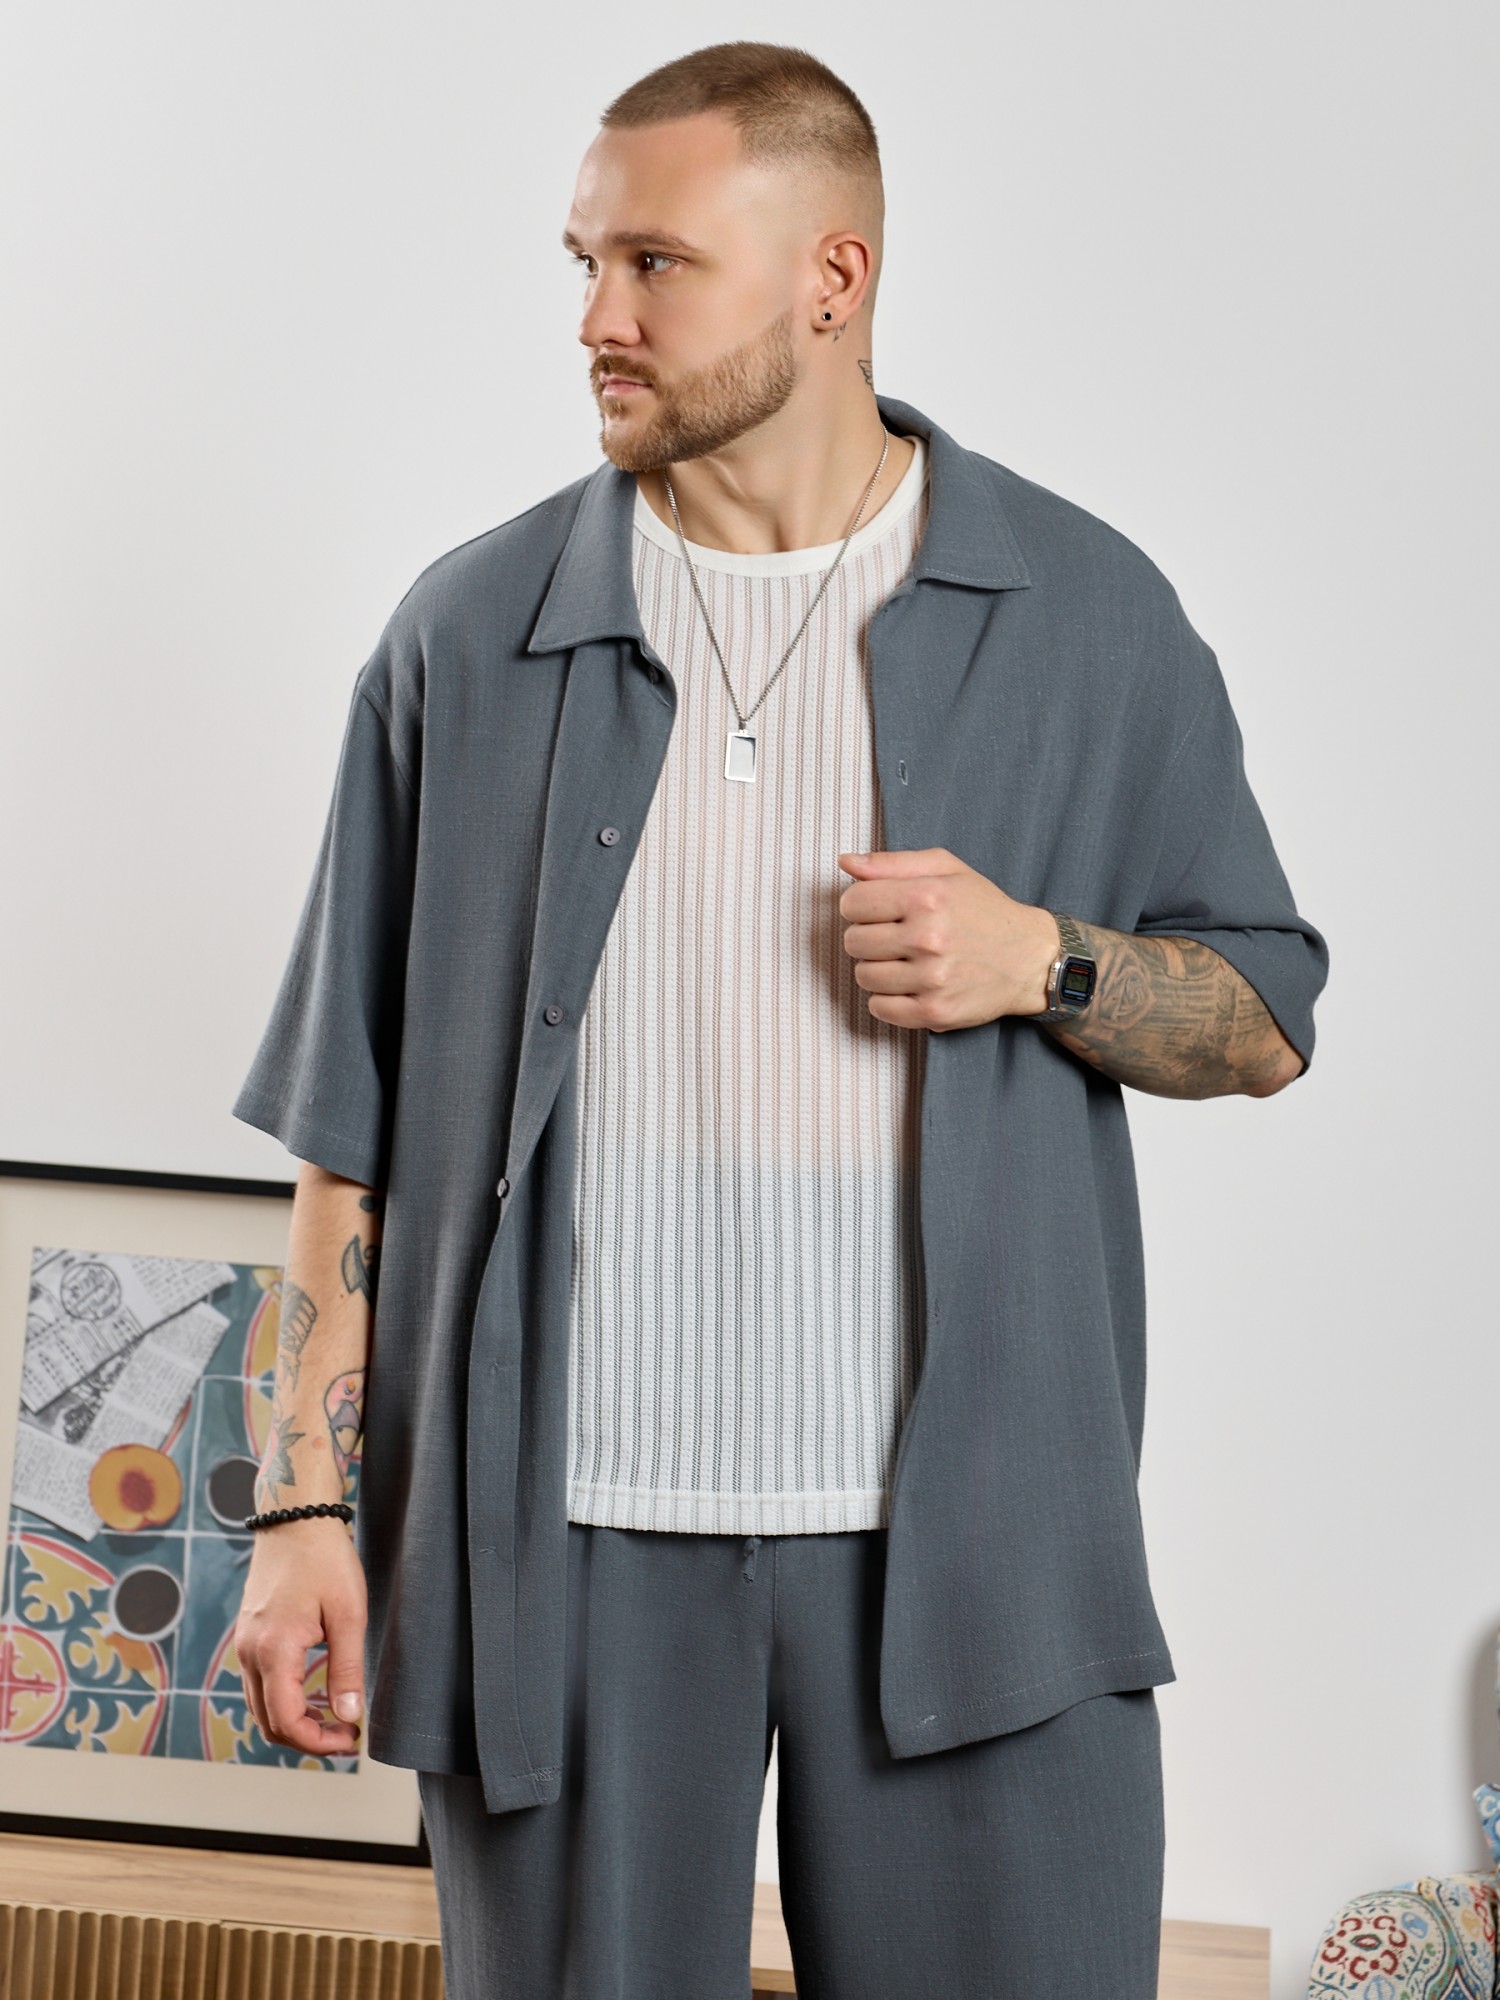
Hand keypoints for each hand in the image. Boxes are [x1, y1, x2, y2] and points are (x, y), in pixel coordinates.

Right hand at [234, 1517, 367, 1754]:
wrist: (294, 1518)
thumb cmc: (324, 1558)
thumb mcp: (348, 1613)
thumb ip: (347, 1668)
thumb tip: (350, 1715)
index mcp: (273, 1650)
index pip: (286, 1721)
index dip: (318, 1742)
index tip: (351, 1740)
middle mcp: (250, 1653)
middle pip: (268, 1722)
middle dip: (307, 1738)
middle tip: (346, 1735)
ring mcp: (244, 1645)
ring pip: (260, 1706)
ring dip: (294, 1722)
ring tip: (334, 1718)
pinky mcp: (249, 1636)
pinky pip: (258, 1684)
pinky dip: (282, 1700)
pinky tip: (312, 1695)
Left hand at [837, 847, 1058, 1031]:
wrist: (1030, 959)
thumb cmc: (985, 910)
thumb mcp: (946, 869)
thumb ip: (892, 863)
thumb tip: (846, 862)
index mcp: (927, 897)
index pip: (852, 903)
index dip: (860, 905)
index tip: (879, 910)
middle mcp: (929, 938)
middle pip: (853, 941)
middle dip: (868, 937)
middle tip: (895, 936)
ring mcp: (932, 979)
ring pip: (863, 976)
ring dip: (877, 968)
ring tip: (904, 960)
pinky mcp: (935, 1012)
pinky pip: (879, 1008)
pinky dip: (887, 999)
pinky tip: (908, 985)